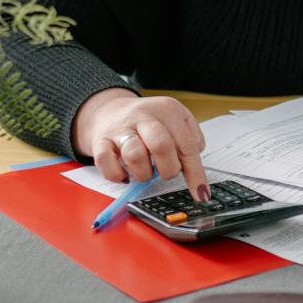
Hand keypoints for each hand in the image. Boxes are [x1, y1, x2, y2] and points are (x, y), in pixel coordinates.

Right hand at [72, 87, 210, 199]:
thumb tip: (196, 167)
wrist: (111, 111)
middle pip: (161, 146)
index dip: (195, 172)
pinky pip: (107, 163)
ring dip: (144, 173)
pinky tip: (125, 173)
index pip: (187, 144)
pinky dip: (118, 175)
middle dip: (168, 169)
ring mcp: (121, 128)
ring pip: (135, 155)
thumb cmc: (148, 121)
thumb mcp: (175, 120)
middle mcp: (144, 116)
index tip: (201, 193)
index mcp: (168, 109)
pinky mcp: (101, 141)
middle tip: (168, 173)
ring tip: (146, 171)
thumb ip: (190, 139)